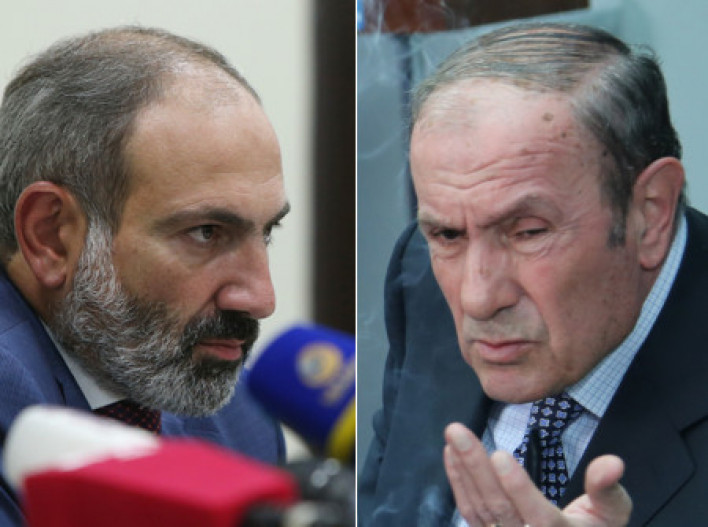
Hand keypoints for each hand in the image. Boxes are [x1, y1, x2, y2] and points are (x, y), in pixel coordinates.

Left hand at [444, 422, 630, 526]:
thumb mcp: (610, 513)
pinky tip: (451, 454)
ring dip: (462, 470)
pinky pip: (470, 512)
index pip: (538, 517)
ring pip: (479, 508)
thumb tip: (613, 462)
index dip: (518, 488)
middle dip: (475, 467)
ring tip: (453, 436)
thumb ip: (607, 489)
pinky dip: (458, 482)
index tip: (501, 455)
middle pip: (499, 508)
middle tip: (456, 430)